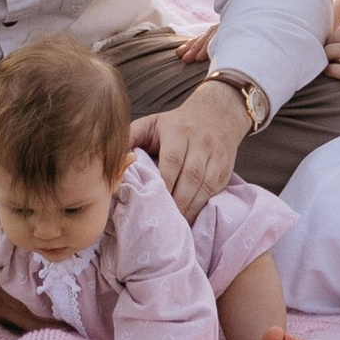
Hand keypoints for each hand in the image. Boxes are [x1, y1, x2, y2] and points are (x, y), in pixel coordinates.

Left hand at [131, 74, 252, 220]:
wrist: (216, 113)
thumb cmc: (176, 124)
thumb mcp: (152, 123)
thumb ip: (131, 137)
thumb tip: (113, 159)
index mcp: (178, 130)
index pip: (172, 160)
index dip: (163, 184)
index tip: (151, 202)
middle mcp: (200, 141)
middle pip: (190, 177)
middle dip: (176, 201)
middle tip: (161, 221)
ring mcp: (216, 155)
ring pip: (204, 186)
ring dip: (189, 208)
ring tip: (174, 226)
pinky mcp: (225, 168)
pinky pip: (213, 190)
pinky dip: (200, 206)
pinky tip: (188, 218)